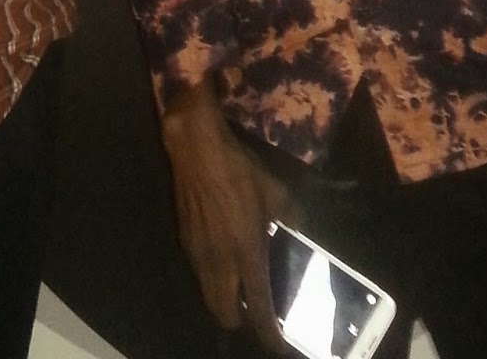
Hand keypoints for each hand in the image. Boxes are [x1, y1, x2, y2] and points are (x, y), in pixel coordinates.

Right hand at [161, 80, 292, 350]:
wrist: (196, 148)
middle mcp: (220, 263)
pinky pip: (200, 276)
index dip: (269, 334)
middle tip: (258, 311)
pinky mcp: (185, 242)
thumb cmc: (240, 169)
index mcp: (247, 252)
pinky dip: (214, 281)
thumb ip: (291, 218)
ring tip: (242, 290)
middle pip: (225, 315)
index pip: (258, 307)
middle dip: (241, 322)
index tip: (279, 345)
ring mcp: (198, 255)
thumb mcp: (276, 190)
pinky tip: (225, 261)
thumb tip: (300, 231)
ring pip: (209, 298)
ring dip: (225, 302)